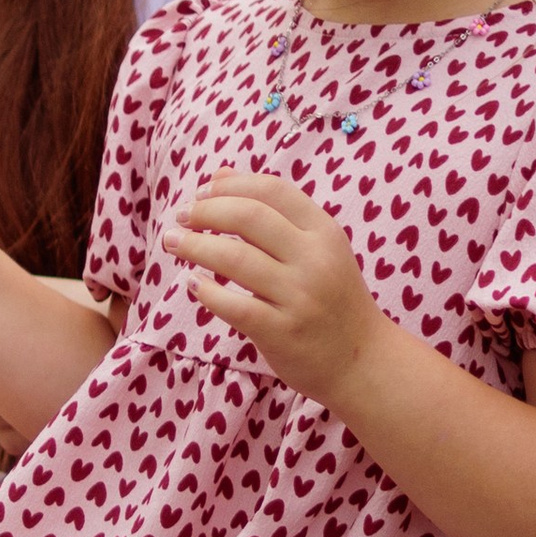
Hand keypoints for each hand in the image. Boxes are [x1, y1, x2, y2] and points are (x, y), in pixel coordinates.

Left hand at [165, 168, 376, 404]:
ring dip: (194, 246)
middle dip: (206, 211)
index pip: (272, 190)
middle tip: (182, 217)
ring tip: (173, 242)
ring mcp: (300, 297)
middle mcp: (315, 260)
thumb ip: (271, 212)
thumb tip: (219, 174)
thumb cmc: (330, 298)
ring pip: (234, 259)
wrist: (362, 361)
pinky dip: (206, 291)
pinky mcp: (282, 332)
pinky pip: (233, 305)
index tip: (202, 192)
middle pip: (248, 217)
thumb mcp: (315, 249)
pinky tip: (193, 283)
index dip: (230, 186)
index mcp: (324, 232)